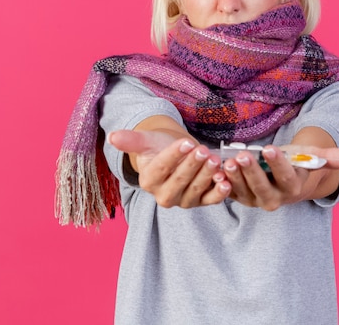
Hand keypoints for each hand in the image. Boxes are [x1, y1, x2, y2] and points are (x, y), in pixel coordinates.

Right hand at [107, 130, 231, 207]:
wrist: (179, 152)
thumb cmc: (160, 146)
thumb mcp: (146, 141)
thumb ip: (131, 140)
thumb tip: (112, 136)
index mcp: (148, 180)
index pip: (161, 168)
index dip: (174, 155)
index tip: (186, 142)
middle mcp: (164, 195)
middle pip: (180, 180)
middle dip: (192, 165)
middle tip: (203, 150)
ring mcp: (184, 200)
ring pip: (196, 189)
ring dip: (207, 176)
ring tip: (216, 160)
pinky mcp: (201, 201)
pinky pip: (211, 200)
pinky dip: (220, 193)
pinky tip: (227, 181)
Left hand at [223, 144, 338, 210]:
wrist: (284, 178)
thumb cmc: (299, 164)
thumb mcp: (314, 158)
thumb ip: (333, 158)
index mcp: (293, 188)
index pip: (287, 177)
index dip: (278, 164)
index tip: (270, 148)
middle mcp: (274, 199)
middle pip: (262, 187)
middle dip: (251, 171)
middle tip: (242, 155)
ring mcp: (254, 200)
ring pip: (243, 190)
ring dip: (234, 177)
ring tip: (226, 160)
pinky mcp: (239, 197)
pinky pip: (228, 191)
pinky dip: (221, 182)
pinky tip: (214, 169)